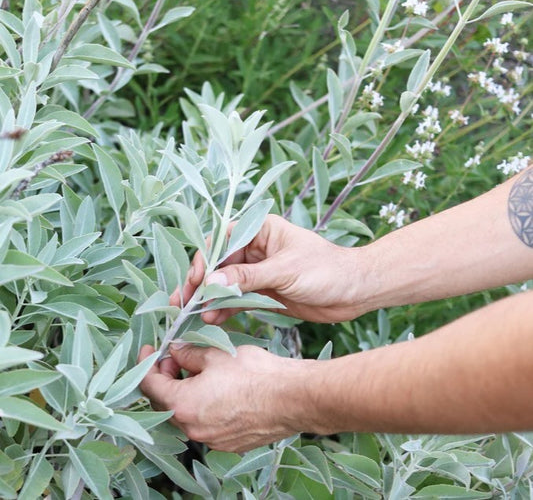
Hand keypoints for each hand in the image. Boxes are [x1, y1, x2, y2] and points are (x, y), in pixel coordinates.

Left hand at [138, 343, 305, 451]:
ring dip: (188, 391)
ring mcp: (212, 440)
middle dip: (169, 377)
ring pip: (189, 413)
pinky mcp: (230, 443)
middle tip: (178, 356)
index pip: (151, 385)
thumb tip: (176, 350)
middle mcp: (193, 429)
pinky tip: (221, 389)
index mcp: (183, 405)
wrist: (291, 398)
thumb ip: (189, 353)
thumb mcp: (216, 354)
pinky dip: (206, 405)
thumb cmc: (254, 374)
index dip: (147, 364)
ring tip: (203, 369)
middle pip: (168, 401)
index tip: (149, 350)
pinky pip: (208, 423)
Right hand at [171, 214, 365, 323]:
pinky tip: (213, 321)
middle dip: (202, 283)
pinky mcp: (264, 292)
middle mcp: (256, 248)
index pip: (224, 239)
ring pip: (226, 284)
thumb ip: (247, 277)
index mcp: (261, 230)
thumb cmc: (326, 269)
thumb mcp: (284, 270)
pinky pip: (238, 299)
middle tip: (184, 302)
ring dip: (211, 299)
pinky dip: (225, 309)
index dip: (206, 258)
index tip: (197, 280)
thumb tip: (210, 283)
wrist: (354, 292)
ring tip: (194, 317)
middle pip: (220, 264)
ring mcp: (259, 272)